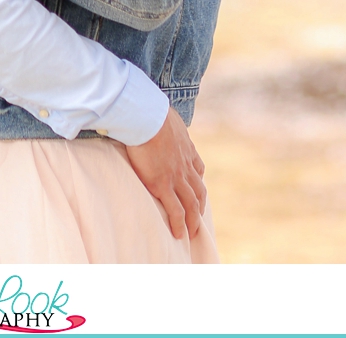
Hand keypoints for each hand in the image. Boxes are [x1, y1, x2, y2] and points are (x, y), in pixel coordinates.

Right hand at [122, 105, 206, 241]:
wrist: (145, 117)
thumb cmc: (151, 111)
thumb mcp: (167, 116)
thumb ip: (167, 122)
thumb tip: (160, 115)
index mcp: (186, 148)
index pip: (197, 168)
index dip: (197, 181)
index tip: (195, 189)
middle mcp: (185, 165)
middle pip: (199, 190)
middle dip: (199, 206)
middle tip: (197, 217)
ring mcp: (176, 177)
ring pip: (191, 204)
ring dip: (193, 220)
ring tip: (191, 232)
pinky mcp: (163, 185)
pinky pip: (175, 210)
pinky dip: (179, 224)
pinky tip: (178, 234)